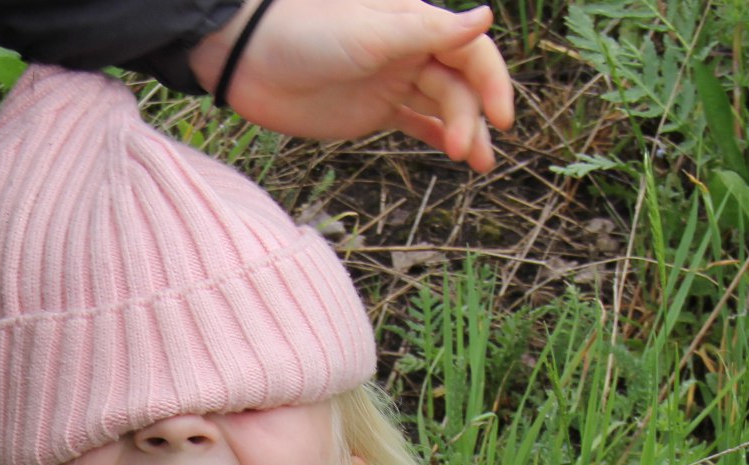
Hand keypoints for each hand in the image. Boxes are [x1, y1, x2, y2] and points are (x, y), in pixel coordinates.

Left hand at [188, 0, 516, 161]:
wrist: (248, 60)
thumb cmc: (306, 34)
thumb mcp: (370, 34)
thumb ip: (429, 32)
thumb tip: (487, 15)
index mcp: (417, 23)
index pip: (471, 51)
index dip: (492, 82)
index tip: (500, 118)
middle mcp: (411, 51)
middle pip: (460, 85)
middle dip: (471, 117)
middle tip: (462, 151)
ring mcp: (393, 82)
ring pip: (444, 107)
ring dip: (464, 131)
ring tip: (475, 164)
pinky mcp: (373, 111)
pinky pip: (416, 122)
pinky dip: (437, 136)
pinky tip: (454, 155)